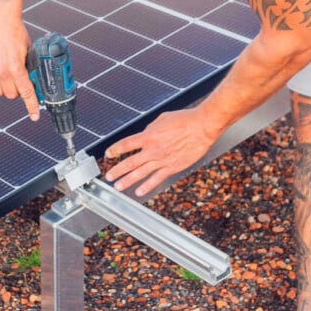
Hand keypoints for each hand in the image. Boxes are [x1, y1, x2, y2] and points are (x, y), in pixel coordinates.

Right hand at [0, 0, 40, 119]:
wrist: (0, 20)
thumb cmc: (16, 32)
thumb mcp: (29, 50)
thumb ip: (29, 66)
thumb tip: (33, 78)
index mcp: (17, 68)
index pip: (26, 93)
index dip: (32, 106)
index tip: (34, 116)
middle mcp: (2, 72)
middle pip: (12, 95)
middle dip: (17, 91)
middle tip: (19, 81)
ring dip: (4, 88)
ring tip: (6, 78)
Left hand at [104, 108, 219, 195]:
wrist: (202, 127)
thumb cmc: (184, 119)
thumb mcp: (162, 118)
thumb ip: (150, 128)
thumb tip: (144, 134)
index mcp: (149, 136)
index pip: (126, 144)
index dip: (114, 150)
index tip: (108, 154)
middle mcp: (153, 150)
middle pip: (130, 162)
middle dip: (117, 170)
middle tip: (108, 176)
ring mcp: (162, 160)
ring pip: (141, 173)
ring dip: (127, 181)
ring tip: (118, 186)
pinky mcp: (173, 167)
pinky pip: (157, 179)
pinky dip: (147, 186)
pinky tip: (139, 192)